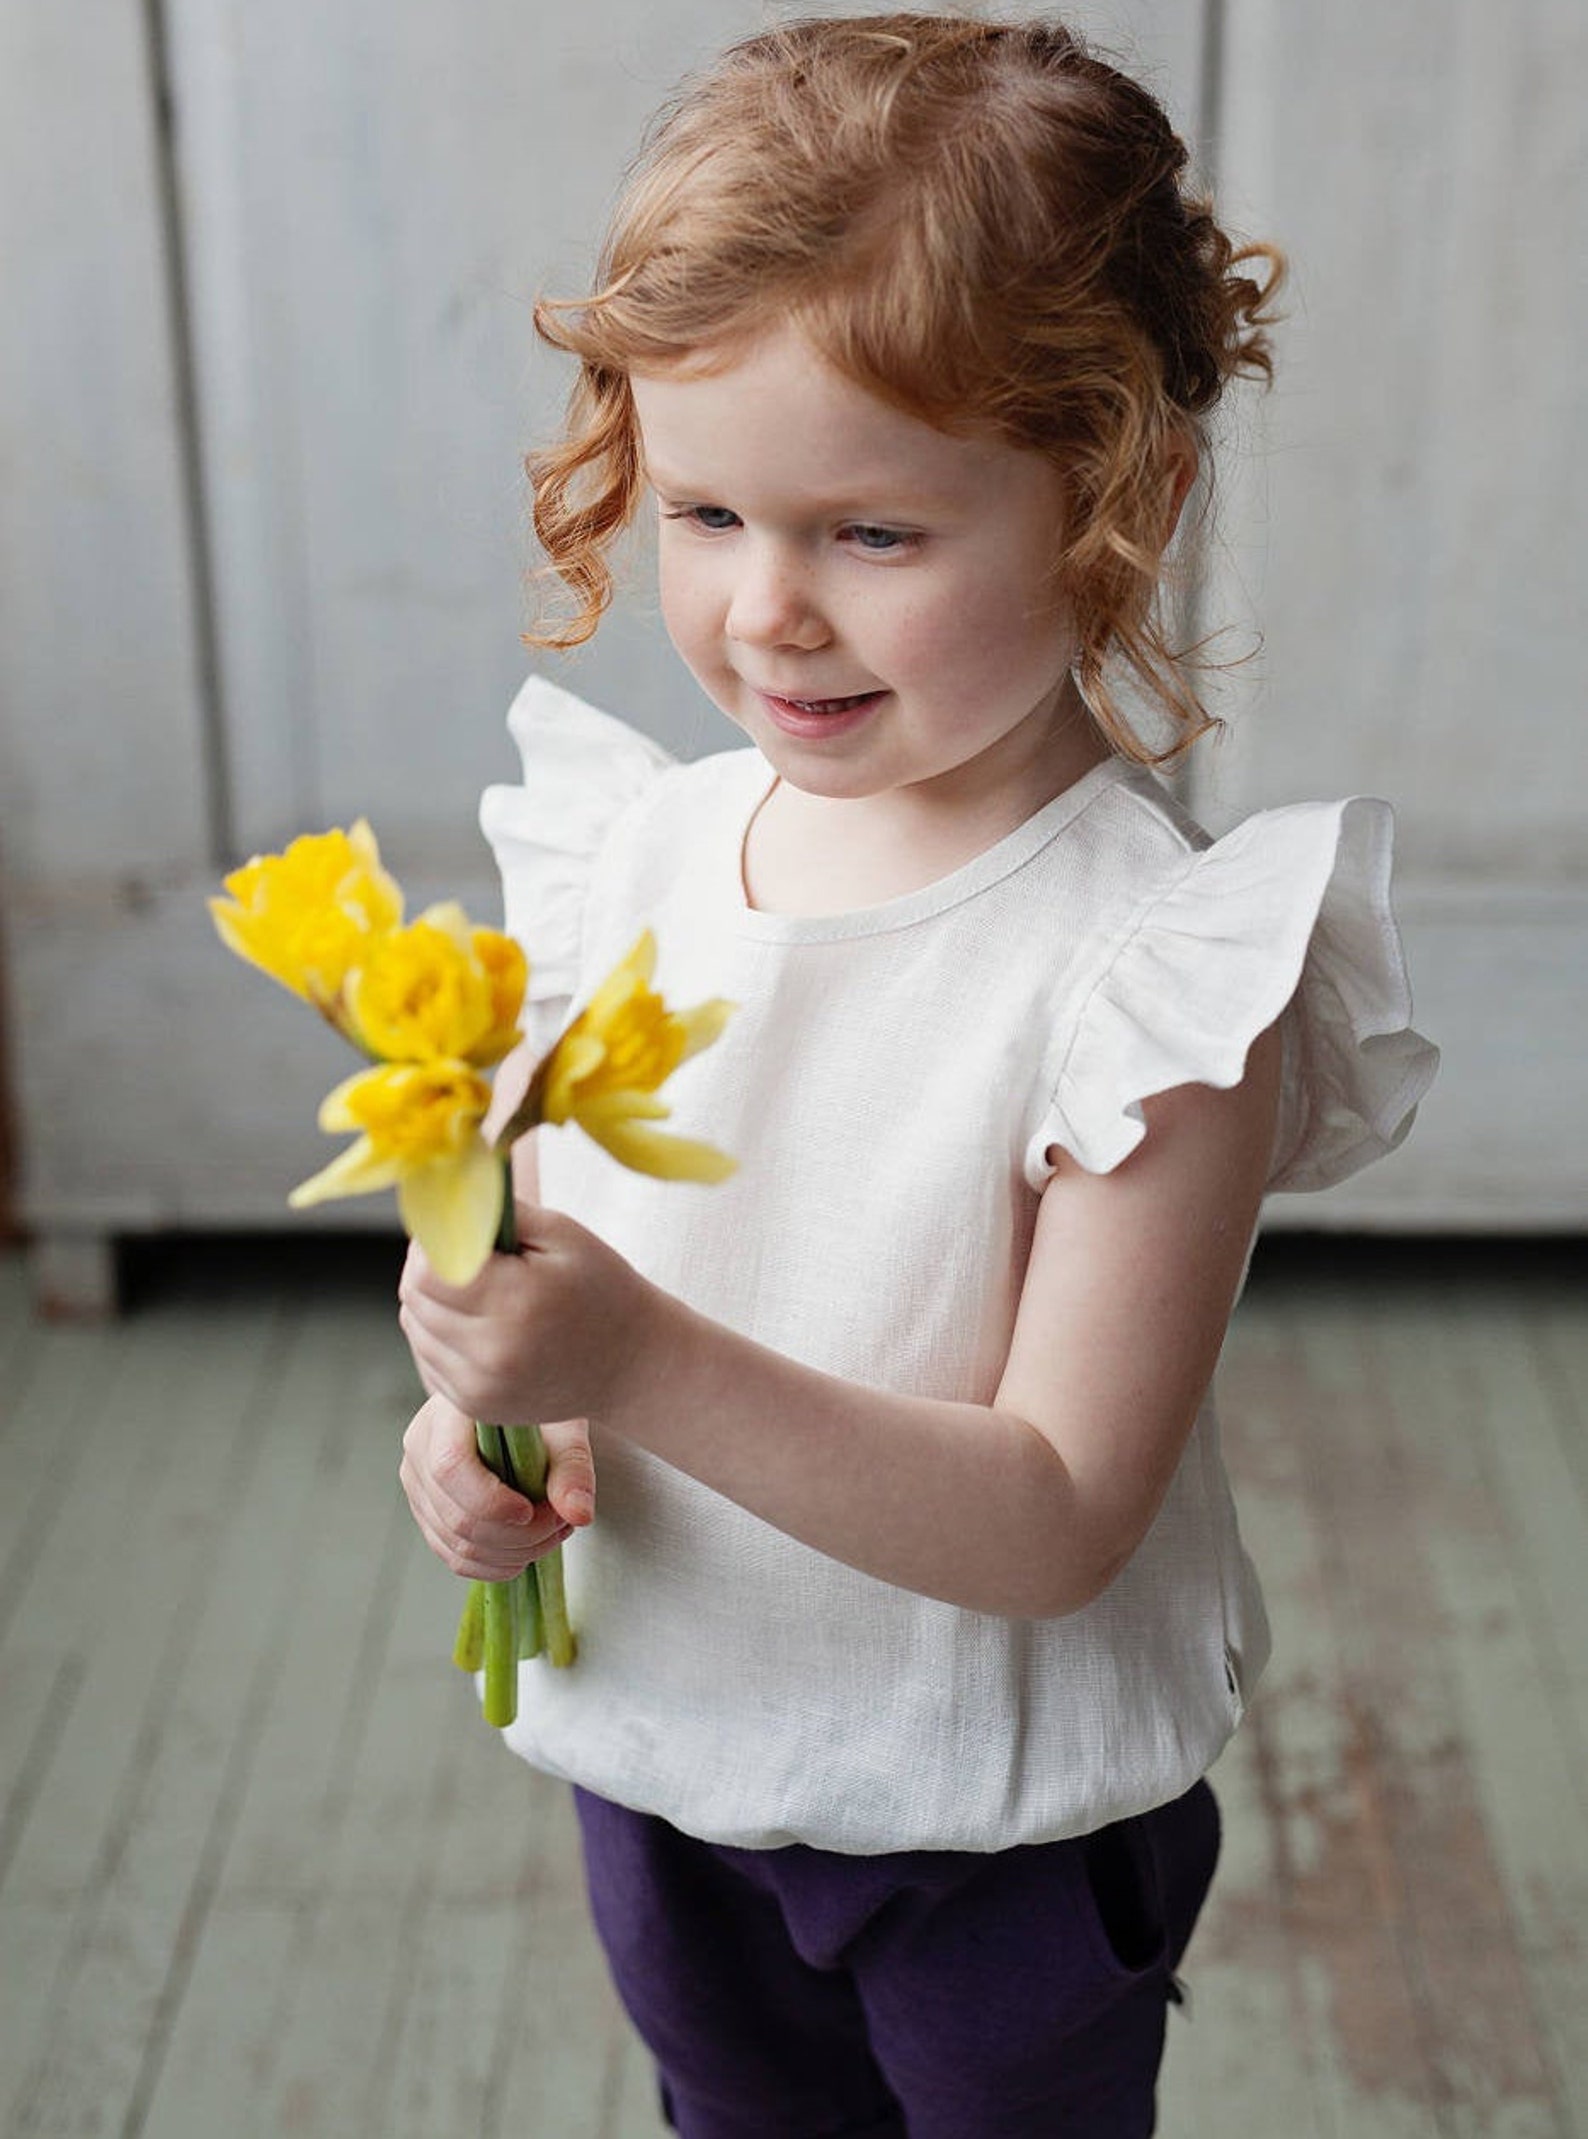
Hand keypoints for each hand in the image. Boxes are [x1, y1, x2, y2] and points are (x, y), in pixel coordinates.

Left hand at [398, 1200, 655, 1427]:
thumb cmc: (600, 1288)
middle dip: (429, 1267)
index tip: (459, 1232)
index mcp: (515, 1304)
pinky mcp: (476, 1406)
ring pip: (415, 1327)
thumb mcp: (561, 1233)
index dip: (432, 1244)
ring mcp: (481, 1388)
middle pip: (414, 1298)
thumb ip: (495, 1214)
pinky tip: (481, 1323)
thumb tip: (441, 1204)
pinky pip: (429, 1357)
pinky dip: (441, 1334)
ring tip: (479, 1290)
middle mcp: (492, 1355)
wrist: (632, 1363)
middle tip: (469, 1255)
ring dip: (432, 1301)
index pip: (426, 1271)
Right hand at [400, 1392, 595, 1579]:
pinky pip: (454, 1557)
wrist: (517, 1410)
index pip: (450, 1467)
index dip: (491, 1502)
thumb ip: (572, 1467)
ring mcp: (419, 1483)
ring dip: (513, 1553)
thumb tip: (578, 1513)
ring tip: (552, 1531)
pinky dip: (496, 1565)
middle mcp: (422, 1448)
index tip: (531, 1510)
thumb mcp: (563, 1427)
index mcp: (448, 1413)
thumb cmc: (536, 1412)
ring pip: (457, 1544)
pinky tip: (528, 1550)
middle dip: (517, 1536)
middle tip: (561, 1523)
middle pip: (456, 1517)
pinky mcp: (427, 1512)